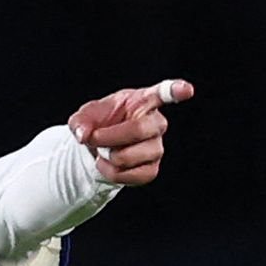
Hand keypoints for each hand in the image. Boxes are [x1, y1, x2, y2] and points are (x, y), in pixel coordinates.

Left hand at [67, 78, 194, 185]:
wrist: (97, 148)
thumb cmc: (97, 124)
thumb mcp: (83, 117)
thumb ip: (79, 122)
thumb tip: (84, 134)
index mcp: (142, 101)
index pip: (163, 93)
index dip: (175, 90)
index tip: (186, 90)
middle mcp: (156, 122)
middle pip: (138, 130)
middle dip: (108, 137)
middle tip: (92, 138)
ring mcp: (157, 147)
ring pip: (131, 156)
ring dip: (107, 156)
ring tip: (103, 151)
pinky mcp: (152, 169)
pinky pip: (132, 175)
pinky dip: (111, 173)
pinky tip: (107, 164)